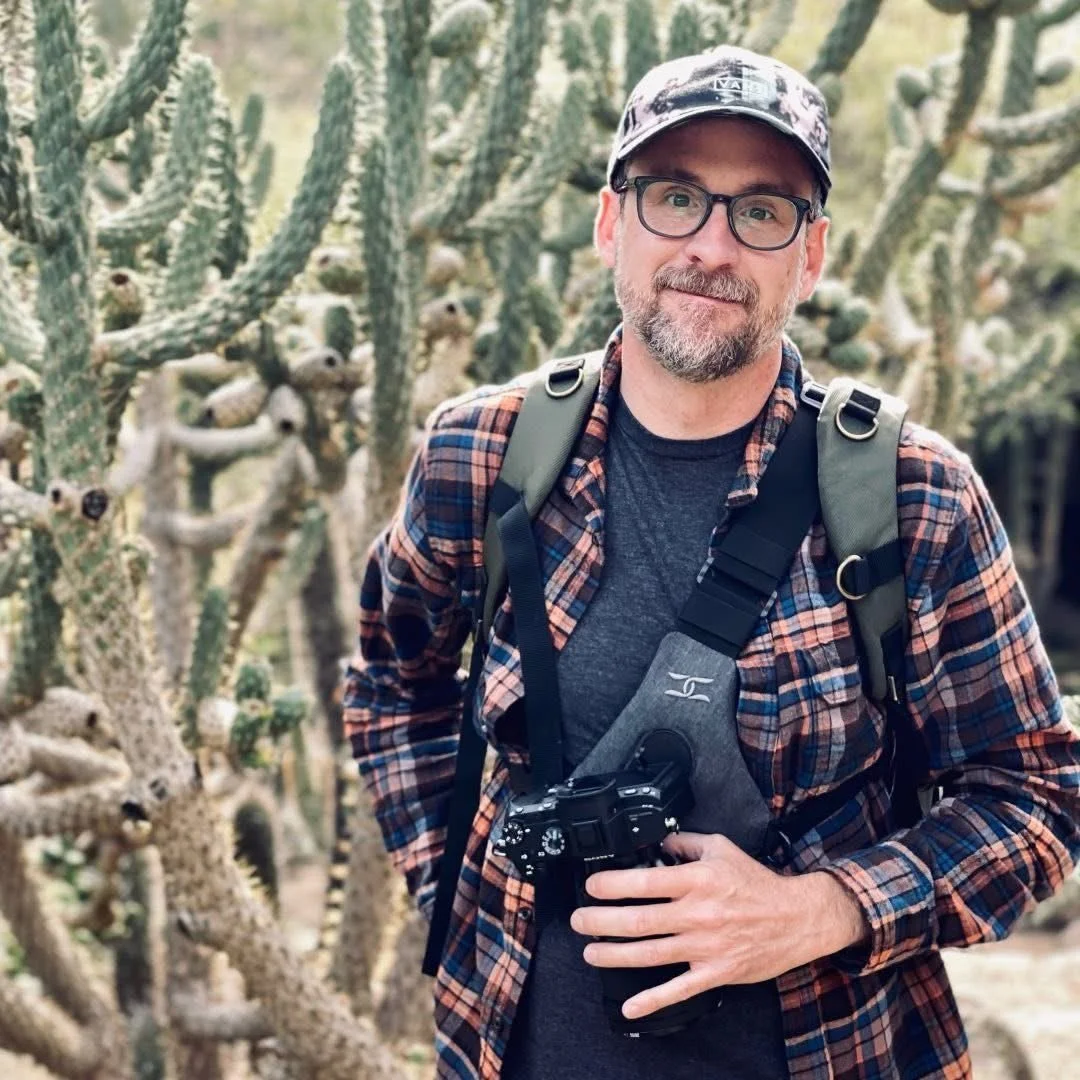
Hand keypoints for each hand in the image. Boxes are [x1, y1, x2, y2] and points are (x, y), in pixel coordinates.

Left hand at [568, 831, 868, 1020]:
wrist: (797, 917)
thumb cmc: (757, 883)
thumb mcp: (720, 848)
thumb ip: (684, 843)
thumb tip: (655, 842)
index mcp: (697, 880)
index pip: (644, 882)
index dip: (612, 885)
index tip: (591, 886)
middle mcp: (698, 913)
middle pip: (639, 920)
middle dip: (601, 921)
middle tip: (579, 920)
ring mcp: (705, 946)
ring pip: (650, 953)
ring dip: (615, 955)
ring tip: (590, 952)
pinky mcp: (715, 972)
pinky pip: (679, 989)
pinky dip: (652, 1001)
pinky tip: (630, 1008)